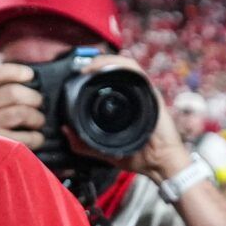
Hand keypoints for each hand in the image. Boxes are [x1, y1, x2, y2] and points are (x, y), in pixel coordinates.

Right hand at [0, 62, 46, 152]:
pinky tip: (37, 139)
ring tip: (38, 122)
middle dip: (33, 98)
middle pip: (12, 93)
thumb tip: (31, 81)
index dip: (14, 71)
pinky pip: (24, 137)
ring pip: (20, 113)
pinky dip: (36, 137)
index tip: (30, 75)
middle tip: (40, 104)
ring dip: (37, 117)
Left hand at [76, 54, 189, 182]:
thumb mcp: (104, 150)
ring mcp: (144, 93)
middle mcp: (135, 95)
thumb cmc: (138, 157)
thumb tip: (65, 131)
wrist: (160, 164)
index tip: (78, 75)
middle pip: (117, 68)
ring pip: (126, 65)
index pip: (111, 80)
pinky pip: (136, 71)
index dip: (95, 72)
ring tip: (90, 66)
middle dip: (98, 62)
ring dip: (107, 61)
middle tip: (81, 69)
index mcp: (125, 105)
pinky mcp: (151, 94)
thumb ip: (84, 144)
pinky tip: (107, 67)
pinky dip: (121, 65)